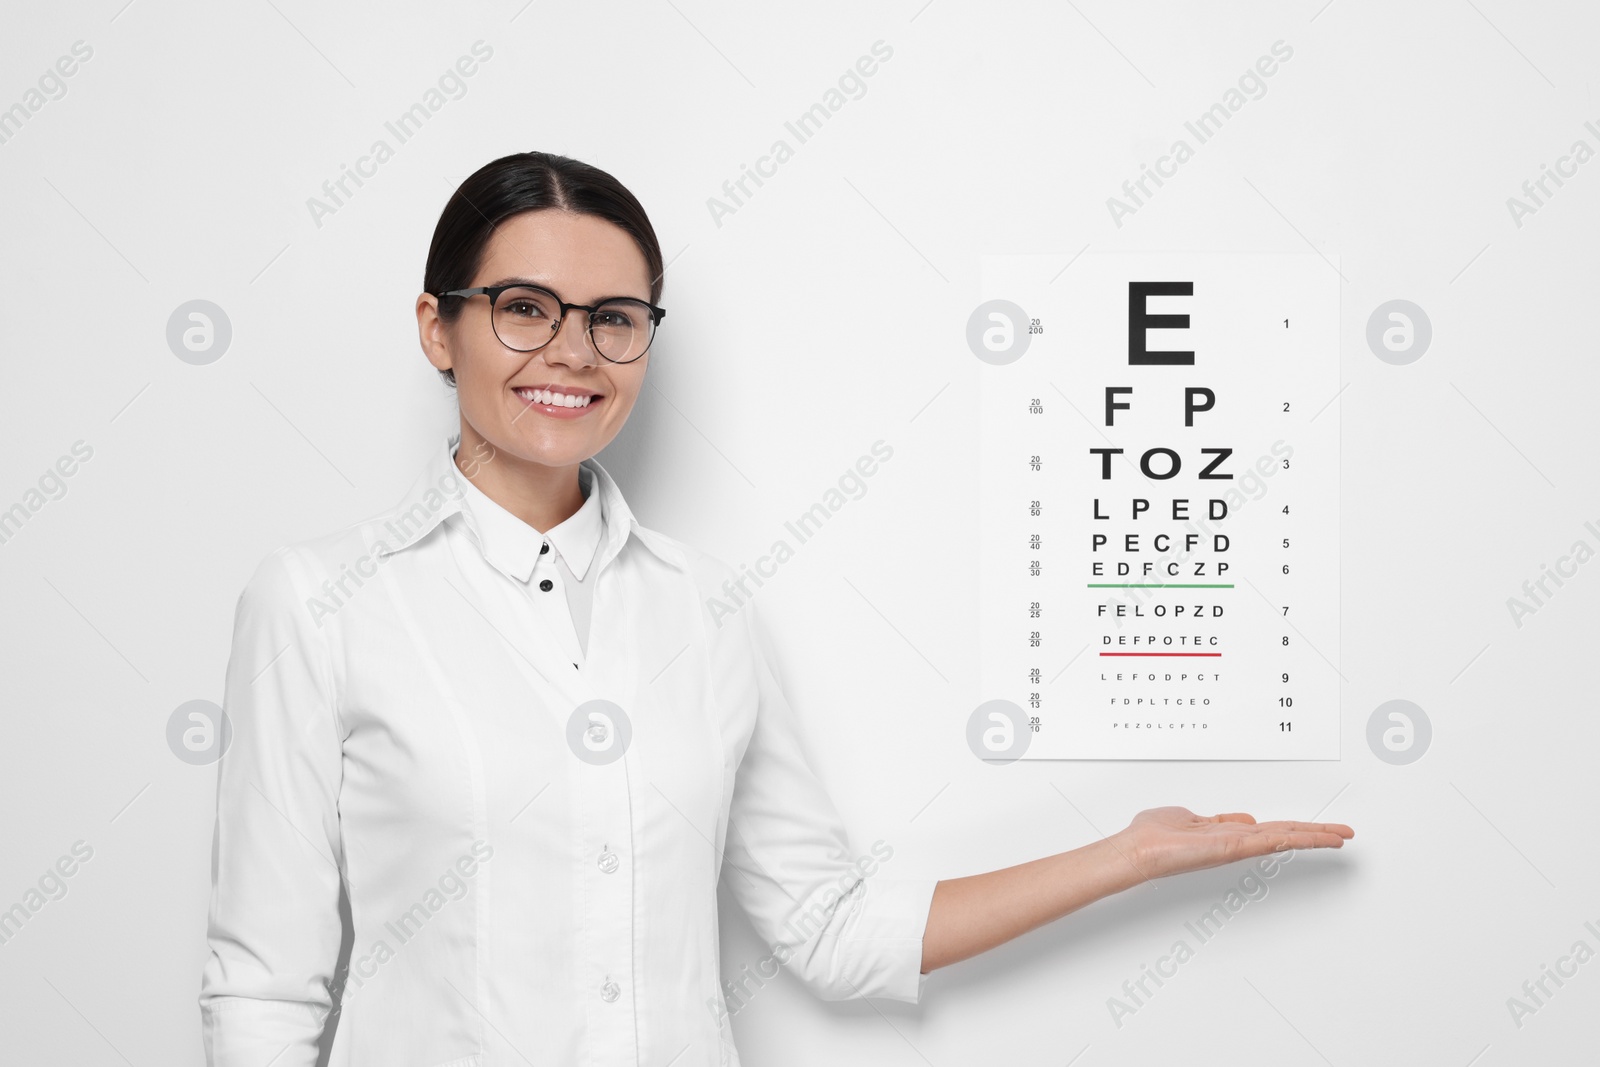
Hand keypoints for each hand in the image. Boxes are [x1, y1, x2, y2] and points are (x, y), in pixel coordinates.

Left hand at [1114, 806, 1353, 881]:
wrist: (1136, 851)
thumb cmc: (1152, 836)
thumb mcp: (1189, 818)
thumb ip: (1217, 819)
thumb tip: (1243, 818)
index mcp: (1227, 833)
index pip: (1270, 830)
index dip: (1296, 828)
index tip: (1319, 829)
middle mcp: (1236, 842)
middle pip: (1284, 834)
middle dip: (1316, 834)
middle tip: (1345, 833)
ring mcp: (1236, 847)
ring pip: (1283, 838)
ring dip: (1313, 836)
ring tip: (1341, 835)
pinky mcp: (1231, 848)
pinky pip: (1268, 840)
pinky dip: (1292, 837)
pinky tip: (1313, 836)